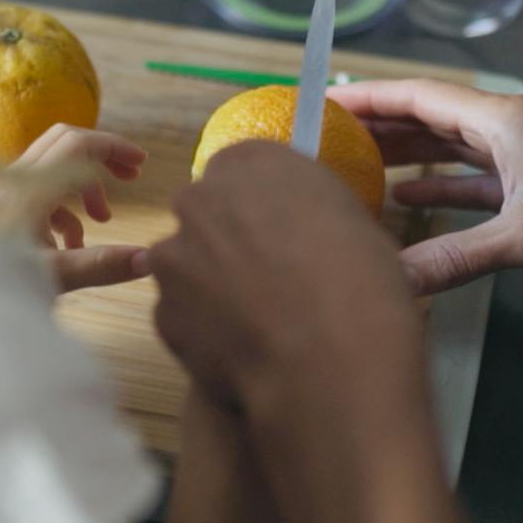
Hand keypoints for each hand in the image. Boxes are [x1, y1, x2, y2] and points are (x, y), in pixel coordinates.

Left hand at [0, 124, 151, 292]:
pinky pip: (36, 193)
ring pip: (51, 170)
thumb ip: (102, 265)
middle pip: (64, 143)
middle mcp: (12, 182)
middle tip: (131, 176)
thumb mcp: (52, 278)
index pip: (79, 145)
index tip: (142, 164)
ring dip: (82, 189)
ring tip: (101, 221)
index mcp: (29, 189)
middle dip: (101, 156)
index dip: (114, 148)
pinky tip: (69, 246)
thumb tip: (149, 258)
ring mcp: (0, 194)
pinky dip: (61, 209)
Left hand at [149, 141, 420, 421]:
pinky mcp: (161, 313)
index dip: (267, 210)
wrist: (329, 360)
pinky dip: (206, 332)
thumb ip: (311, 214)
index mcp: (251, 162)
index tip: (285, 236)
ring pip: (188, 268)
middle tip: (270, 281)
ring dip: (212, 288)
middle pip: (208, 216)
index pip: (246, 174)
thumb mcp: (353, 223)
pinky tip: (244, 351)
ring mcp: (172, 257)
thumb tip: (311, 233)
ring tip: (258, 323)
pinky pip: (184, 317)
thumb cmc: (360, 283)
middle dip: (230, 244)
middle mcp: (199, 199)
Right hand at [332, 79, 522, 293]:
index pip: (418, 96)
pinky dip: (441, 188)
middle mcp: (511, 126)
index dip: (365, 98)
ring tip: (355, 170)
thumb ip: (454, 259)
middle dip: (376, 128)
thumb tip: (393, 282)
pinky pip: (475, 178)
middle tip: (324, 140)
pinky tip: (413, 204)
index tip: (319, 101)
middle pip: (428, 118)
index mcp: (503, 119)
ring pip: (451, 148)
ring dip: (406, 157)